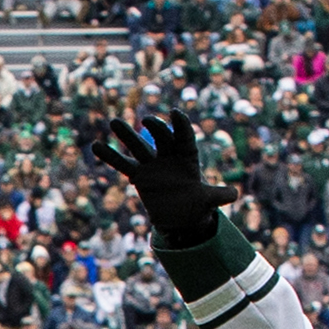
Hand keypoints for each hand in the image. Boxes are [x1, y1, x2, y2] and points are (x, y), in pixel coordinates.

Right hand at [83, 111, 237, 242]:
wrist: (180, 215)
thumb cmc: (197, 204)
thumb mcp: (208, 200)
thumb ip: (218, 195)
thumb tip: (233, 195)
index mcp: (188, 157)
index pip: (184, 137)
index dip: (180, 125)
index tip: (175, 113)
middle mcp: (169, 156)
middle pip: (161, 138)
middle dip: (155, 128)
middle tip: (146, 120)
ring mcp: (152, 165)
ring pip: (138, 147)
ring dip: (126, 134)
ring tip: (113, 122)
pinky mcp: (139, 176)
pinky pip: (123, 164)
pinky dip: (110, 156)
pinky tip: (95, 146)